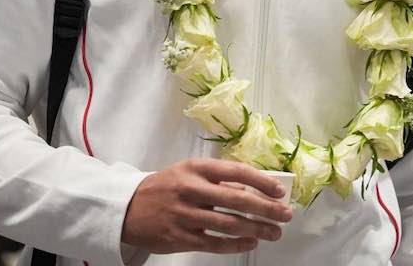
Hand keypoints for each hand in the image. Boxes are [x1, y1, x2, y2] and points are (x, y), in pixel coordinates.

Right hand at [121, 158, 293, 253]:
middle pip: (237, 199)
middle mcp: (191, 189)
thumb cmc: (165, 187)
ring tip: (273, 232)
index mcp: (195, 168)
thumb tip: (251, 189)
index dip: (261, 181)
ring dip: (256, 229)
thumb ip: (218, 180)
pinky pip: (214, 243)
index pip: (236, 171)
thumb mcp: (188, 173)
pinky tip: (250, 243)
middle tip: (285, 215)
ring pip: (229, 224)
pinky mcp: (180, 237)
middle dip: (266, 209)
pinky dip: (236, 245)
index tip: (279, 191)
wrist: (127, 208)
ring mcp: (185, 215)